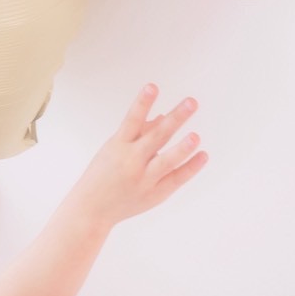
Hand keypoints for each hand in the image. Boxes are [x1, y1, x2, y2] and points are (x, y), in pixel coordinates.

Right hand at [71, 84, 205, 227]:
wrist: (92, 209)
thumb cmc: (103, 173)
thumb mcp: (115, 148)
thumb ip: (140, 132)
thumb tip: (164, 117)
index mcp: (118, 146)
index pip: (132, 120)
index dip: (142, 103)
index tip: (152, 86)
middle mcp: (131, 161)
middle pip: (156, 137)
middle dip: (174, 119)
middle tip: (191, 102)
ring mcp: (143, 179)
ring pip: (166, 161)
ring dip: (182, 148)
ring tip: (195, 136)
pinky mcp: (154, 194)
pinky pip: (175, 179)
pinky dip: (190, 167)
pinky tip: (203, 155)